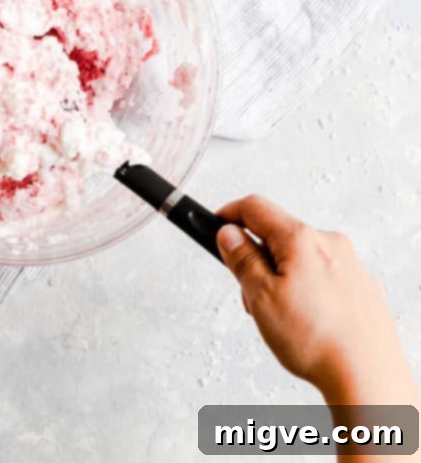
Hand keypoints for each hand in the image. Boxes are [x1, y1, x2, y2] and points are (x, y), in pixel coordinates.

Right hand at [216, 196, 412, 403]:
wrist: (368, 376)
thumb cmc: (317, 340)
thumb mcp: (261, 297)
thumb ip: (242, 259)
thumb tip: (229, 234)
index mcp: (301, 238)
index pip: (255, 207)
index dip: (229, 214)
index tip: (216, 227)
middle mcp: (330, 242)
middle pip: (278, 236)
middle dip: (258, 260)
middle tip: (252, 297)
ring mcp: (350, 264)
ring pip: (301, 258)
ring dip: (283, 278)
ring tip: (284, 319)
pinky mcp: (363, 287)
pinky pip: (324, 276)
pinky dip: (309, 290)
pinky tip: (310, 322)